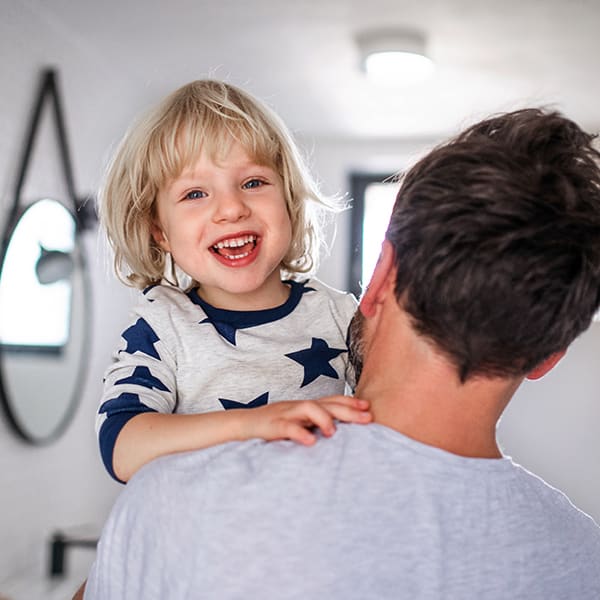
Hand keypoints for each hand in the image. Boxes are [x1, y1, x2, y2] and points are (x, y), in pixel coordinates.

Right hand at [238, 396, 371, 444]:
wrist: (241, 425)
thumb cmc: (273, 426)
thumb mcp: (297, 423)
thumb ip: (315, 425)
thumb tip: (339, 432)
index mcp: (305, 407)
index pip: (331, 401)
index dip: (350, 403)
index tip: (368, 408)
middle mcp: (297, 407)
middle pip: (326, 404)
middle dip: (347, 410)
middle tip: (367, 418)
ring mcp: (284, 414)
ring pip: (307, 408)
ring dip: (324, 418)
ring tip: (334, 432)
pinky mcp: (271, 426)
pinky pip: (286, 427)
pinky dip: (299, 433)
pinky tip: (311, 442)